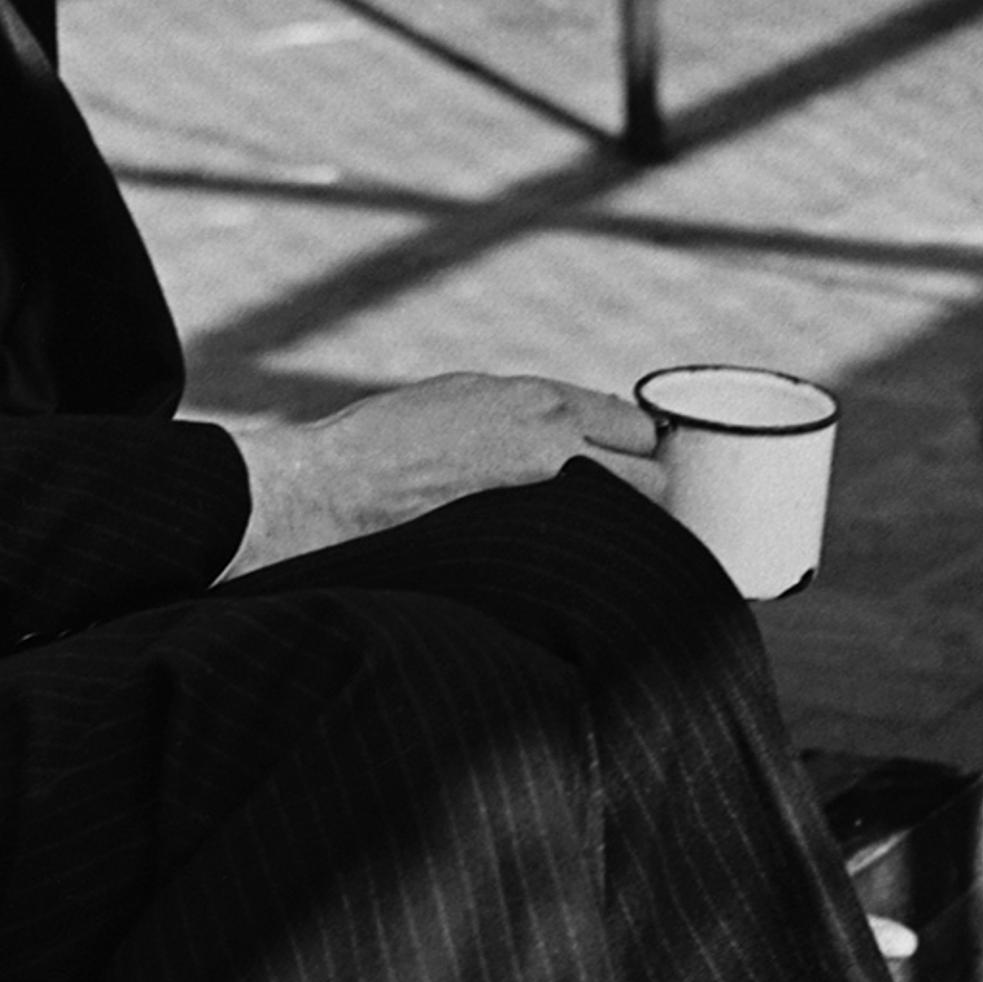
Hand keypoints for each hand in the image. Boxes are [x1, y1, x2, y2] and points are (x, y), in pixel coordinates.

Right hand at [221, 373, 663, 577]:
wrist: (330, 485)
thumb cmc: (380, 445)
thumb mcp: (460, 403)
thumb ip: (520, 419)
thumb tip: (568, 438)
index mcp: (537, 400)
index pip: (635, 426)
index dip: (636, 456)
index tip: (629, 480)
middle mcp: (552, 436)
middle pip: (651, 474)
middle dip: (646, 500)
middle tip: (625, 529)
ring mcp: (541, 489)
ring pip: (630, 519)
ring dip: (626, 537)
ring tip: (607, 561)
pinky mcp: (523, 537)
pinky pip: (587, 554)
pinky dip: (592, 566)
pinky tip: (576, 582)